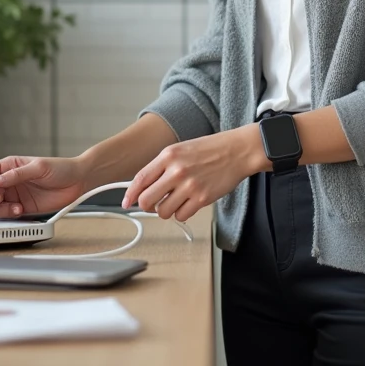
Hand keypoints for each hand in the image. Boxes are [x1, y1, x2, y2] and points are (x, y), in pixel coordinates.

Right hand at [0, 155, 90, 218]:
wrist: (78, 182)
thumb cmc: (61, 168)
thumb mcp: (38, 167)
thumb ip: (16, 175)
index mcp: (7, 167)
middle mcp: (7, 182)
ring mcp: (12, 196)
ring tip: (14, 208)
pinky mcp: (20, 209)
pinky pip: (4, 216)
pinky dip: (7, 217)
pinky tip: (20, 211)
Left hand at [121, 127, 261, 222]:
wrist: (237, 151)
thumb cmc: (211, 149)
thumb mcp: (181, 149)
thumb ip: (162, 166)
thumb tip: (145, 187)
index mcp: (168, 155)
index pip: (140, 179)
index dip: (131, 194)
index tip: (127, 202)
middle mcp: (176, 170)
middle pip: (147, 200)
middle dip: (148, 206)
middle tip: (156, 203)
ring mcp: (189, 185)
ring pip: (163, 212)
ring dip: (167, 210)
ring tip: (178, 200)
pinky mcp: (202, 198)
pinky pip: (181, 215)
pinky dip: (182, 213)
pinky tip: (189, 202)